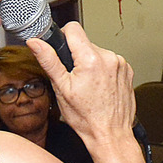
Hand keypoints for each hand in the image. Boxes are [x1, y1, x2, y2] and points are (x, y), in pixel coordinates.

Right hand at [26, 21, 136, 149]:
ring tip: (88, 85)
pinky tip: (99, 87)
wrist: (110, 133)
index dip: (63, 36)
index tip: (61, 49)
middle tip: (74, 77)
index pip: (74, 28)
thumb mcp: (61, 88)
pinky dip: (103, 70)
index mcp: (91, 59)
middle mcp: (110, 58)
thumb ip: (48, 60)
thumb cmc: (87, 117)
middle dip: (77, 56)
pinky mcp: (128, 71)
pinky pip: (110, 62)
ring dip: (90, 63)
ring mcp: (121, 65)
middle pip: (85, 43)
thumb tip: (35, 42)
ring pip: (98, 53)